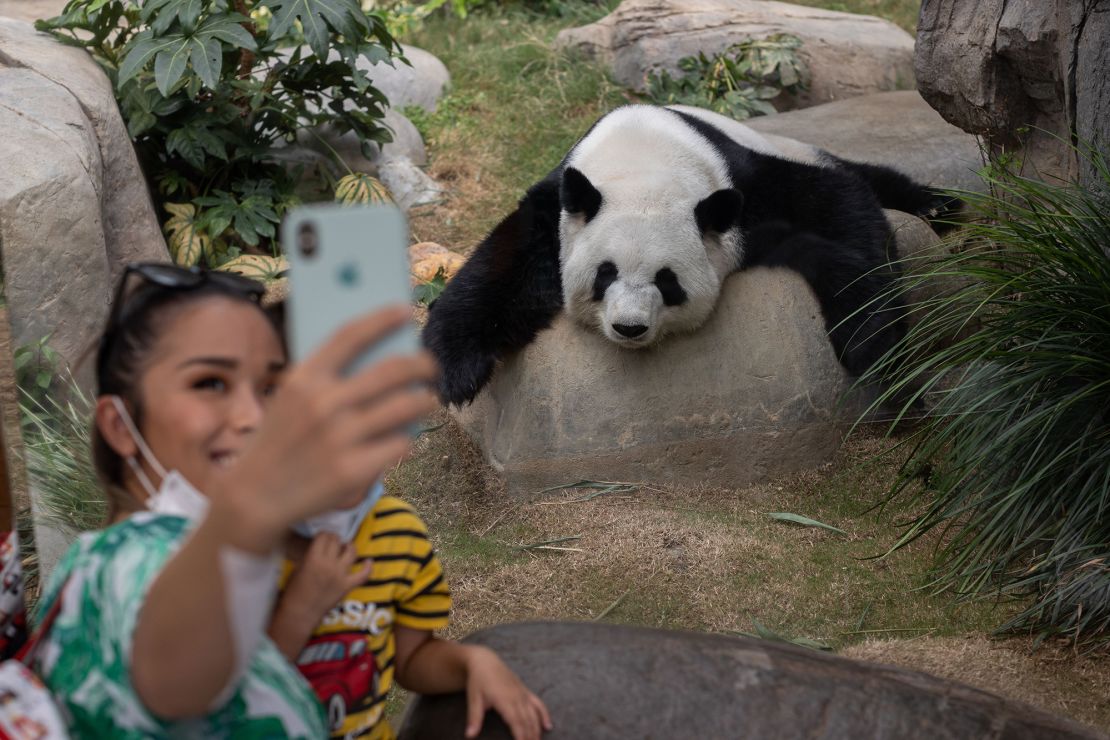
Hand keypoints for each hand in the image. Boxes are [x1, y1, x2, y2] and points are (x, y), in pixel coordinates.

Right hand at [216, 306, 440, 549]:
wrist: (253, 498)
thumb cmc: (279, 442)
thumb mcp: (289, 400)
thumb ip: (326, 378)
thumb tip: (381, 354)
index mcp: (304, 379)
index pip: (351, 335)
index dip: (382, 319)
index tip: (406, 310)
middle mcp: (324, 404)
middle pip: (393, 369)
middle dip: (422, 364)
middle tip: (430, 365)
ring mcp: (340, 438)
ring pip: (408, 406)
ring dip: (425, 400)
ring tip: (426, 400)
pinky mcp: (354, 470)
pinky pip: (401, 443)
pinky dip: (407, 438)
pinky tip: (404, 437)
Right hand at [283, 533, 370, 625]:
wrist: (300, 613)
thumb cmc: (294, 591)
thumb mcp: (298, 567)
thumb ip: (310, 555)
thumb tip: (320, 546)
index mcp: (313, 558)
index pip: (323, 536)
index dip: (323, 534)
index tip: (322, 537)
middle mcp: (329, 564)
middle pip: (336, 541)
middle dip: (334, 538)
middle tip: (331, 542)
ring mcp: (340, 575)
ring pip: (351, 552)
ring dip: (349, 546)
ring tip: (346, 546)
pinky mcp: (347, 586)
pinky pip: (363, 575)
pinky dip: (368, 567)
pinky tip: (368, 561)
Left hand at [464, 646, 551, 739]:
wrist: (485, 661)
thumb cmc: (478, 680)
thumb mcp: (474, 699)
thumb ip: (474, 718)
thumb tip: (469, 735)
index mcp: (504, 700)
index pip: (516, 722)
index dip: (520, 736)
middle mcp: (516, 697)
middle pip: (527, 721)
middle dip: (530, 736)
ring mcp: (522, 693)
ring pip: (534, 714)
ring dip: (537, 730)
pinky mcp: (525, 690)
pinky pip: (538, 703)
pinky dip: (544, 714)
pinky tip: (548, 726)